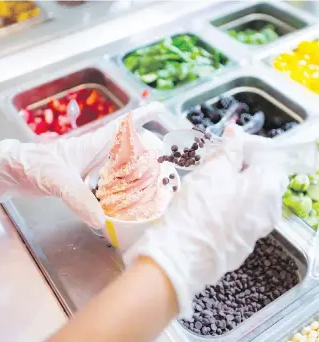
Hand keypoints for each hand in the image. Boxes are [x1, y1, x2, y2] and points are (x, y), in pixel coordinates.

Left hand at [0, 102, 168, 227]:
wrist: (15, 173)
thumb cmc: (36, 166)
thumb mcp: (59, 180)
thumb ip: (79, 199)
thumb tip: (101, 221)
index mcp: (96, 143)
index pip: (125, 124)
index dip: (144, 115)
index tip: (162, 109)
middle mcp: (100, 153)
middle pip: (132, 146)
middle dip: (151, 151)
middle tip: (169, 163)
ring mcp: (94, 166)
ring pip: (125, 164)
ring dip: (141, 170)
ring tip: (158, 181)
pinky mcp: (88, 179)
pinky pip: (113, 181)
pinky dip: (125, 187)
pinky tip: (131, 199)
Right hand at [125, 124, 316, 317]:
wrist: (179, 256)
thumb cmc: (199, 208)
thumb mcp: (214, 171)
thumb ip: (230, 149)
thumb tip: (236, 131)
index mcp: (269, 191)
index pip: (269, 159)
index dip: (249, 148)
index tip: (228, 146)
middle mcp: (268, 214)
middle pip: (259, 181)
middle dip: (238, 168)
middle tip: (214, 164)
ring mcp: (254, 232)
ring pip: (246, 200)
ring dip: (230, 187)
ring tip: (206, 184)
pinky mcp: (238, 245)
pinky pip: (237, 218)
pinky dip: (226, 207)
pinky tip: (205, 207)